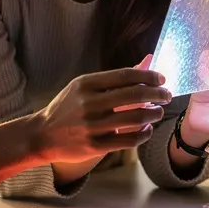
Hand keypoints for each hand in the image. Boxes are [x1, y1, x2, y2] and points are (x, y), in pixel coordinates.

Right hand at [31, 67, 171, 163]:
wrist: (41, 135)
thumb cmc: (67, 107)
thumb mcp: (84, 86)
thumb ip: (115, 78)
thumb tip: (146, 61)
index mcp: (86, 84)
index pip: (126, 75)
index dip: (149, 76)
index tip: (162, 79)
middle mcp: (88, 103)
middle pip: (134, 95)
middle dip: (157, 94)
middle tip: (167, 95)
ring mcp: (91, 126)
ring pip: (135, 119)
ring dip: (153, 114)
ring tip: (158, 112)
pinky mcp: (93, 146)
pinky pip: (128, 140)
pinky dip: (143, 134)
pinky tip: (147, 129)